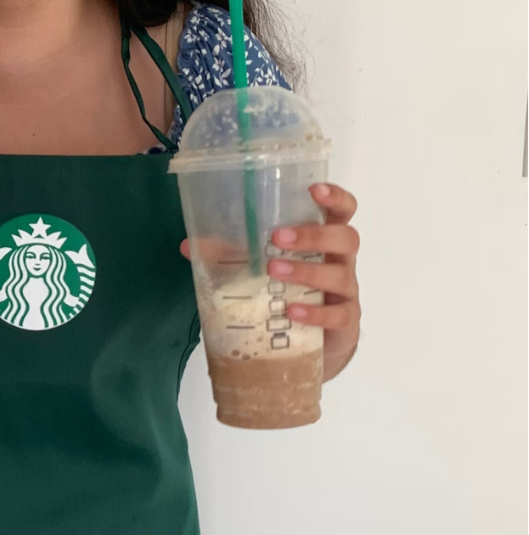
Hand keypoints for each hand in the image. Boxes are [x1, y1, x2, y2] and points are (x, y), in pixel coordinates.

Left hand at [180, 183, 361, 376]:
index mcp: (323, 240)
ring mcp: (346, 292)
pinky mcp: (345, 322)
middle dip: (313, 234)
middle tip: (277, 237)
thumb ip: (229, 254)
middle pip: (345, 238)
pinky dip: (316, 313)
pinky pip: (338, 315)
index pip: (342, 211)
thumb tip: (189, 246)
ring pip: (340, 274)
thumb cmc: (288, 292)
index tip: (315, 189)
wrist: (310, 346)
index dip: (335, 197)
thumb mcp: (260, 270)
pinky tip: (292, 312)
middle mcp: (339, 261)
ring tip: (273, 270)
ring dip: (306, 270)